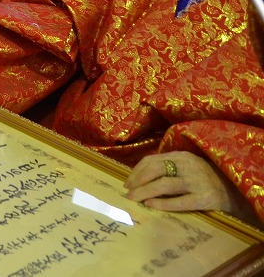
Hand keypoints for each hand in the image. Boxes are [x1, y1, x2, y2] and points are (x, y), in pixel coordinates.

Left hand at [124, 151, 244, 215]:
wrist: (234, 191)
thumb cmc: (205, 178)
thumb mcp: (187, 165)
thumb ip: (168, 166)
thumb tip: (139, 177)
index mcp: (182, 155)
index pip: (152, 160)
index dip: (136, 171)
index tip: (127, 182)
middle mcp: (188, 166)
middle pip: (155, 170)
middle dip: (137, 181)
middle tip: (127, 191)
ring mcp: (196, 182)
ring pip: (164, 184)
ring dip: (144, 191)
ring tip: (133, 198)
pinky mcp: (204, 198)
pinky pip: (179, 201)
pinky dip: (162, 203)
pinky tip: (150, 205)